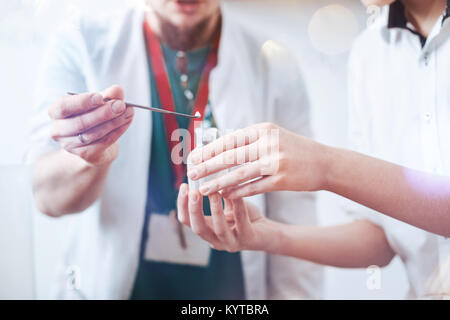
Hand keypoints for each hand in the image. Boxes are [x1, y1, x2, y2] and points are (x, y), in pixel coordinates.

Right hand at [48, 85, 133, 165]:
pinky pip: (102, 143)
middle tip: (120, 105)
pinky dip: (116, 132)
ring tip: (128, 112)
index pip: (63, 107)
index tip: (100, 97)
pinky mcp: (84, 154)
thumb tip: (117, 90)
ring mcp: (69, 144)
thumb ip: (108, 94)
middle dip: (103, 113)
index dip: (81, 102)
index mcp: (56, 111)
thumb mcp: (100, 102)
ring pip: (93, 134)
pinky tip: (126, 122)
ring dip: (113, 122)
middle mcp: (58, 129)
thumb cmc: (94, 115)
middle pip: (80, 123)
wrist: (96, 141)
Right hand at [177, 183, 274, 251]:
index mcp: (207, 230)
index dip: (182, 204)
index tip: (184, 186)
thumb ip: (217, 194)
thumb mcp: (228, 204)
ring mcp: (232, 242)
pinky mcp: (248, 239)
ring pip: (219, 229)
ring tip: (213, 192)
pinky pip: (241, 222)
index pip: (187, 220)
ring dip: (214, 209)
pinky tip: (236, 193)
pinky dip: (238, 206)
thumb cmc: (246, 216)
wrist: (269, 232)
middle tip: (193, 192)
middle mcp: (216, 240)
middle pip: (198, 228)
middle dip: (194, 209)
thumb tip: (207, 172)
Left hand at [186, 123, 329, 198]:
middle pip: (230, 156)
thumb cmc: (294, 149)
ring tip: (203, 189)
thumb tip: (219, 146)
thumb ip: (249, 140)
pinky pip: (253, 187)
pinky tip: (224, 196)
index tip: (193, 157)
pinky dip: (237, 192)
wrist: (324, 163)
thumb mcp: (272, 136)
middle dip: (207, 165)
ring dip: (218, 182)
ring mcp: (275, 162)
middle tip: (191, 172)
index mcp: (263, 130)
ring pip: (238, 173)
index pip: (229, 139)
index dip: (208, 149)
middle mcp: (268, 143)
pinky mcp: (281, 180)